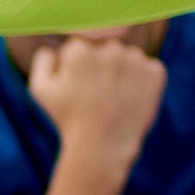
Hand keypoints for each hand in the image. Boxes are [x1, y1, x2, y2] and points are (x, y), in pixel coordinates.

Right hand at [26, 33, 168, 177]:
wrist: (102, 147)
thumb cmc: (68, 119)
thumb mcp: (40, 90)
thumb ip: (43, 60)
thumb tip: (54, 48)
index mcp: (79, 49)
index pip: (79, 49)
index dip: (75, 71)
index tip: (77, 90)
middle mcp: (109, 47)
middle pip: (104, 50)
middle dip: (100, 68)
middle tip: (97, 96)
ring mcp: (134, 59)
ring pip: (127, 59)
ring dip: (122, 73)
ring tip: (114, 100)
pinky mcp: (154, 72)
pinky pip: (149, 69)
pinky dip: (143, 82)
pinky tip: (130, 100)